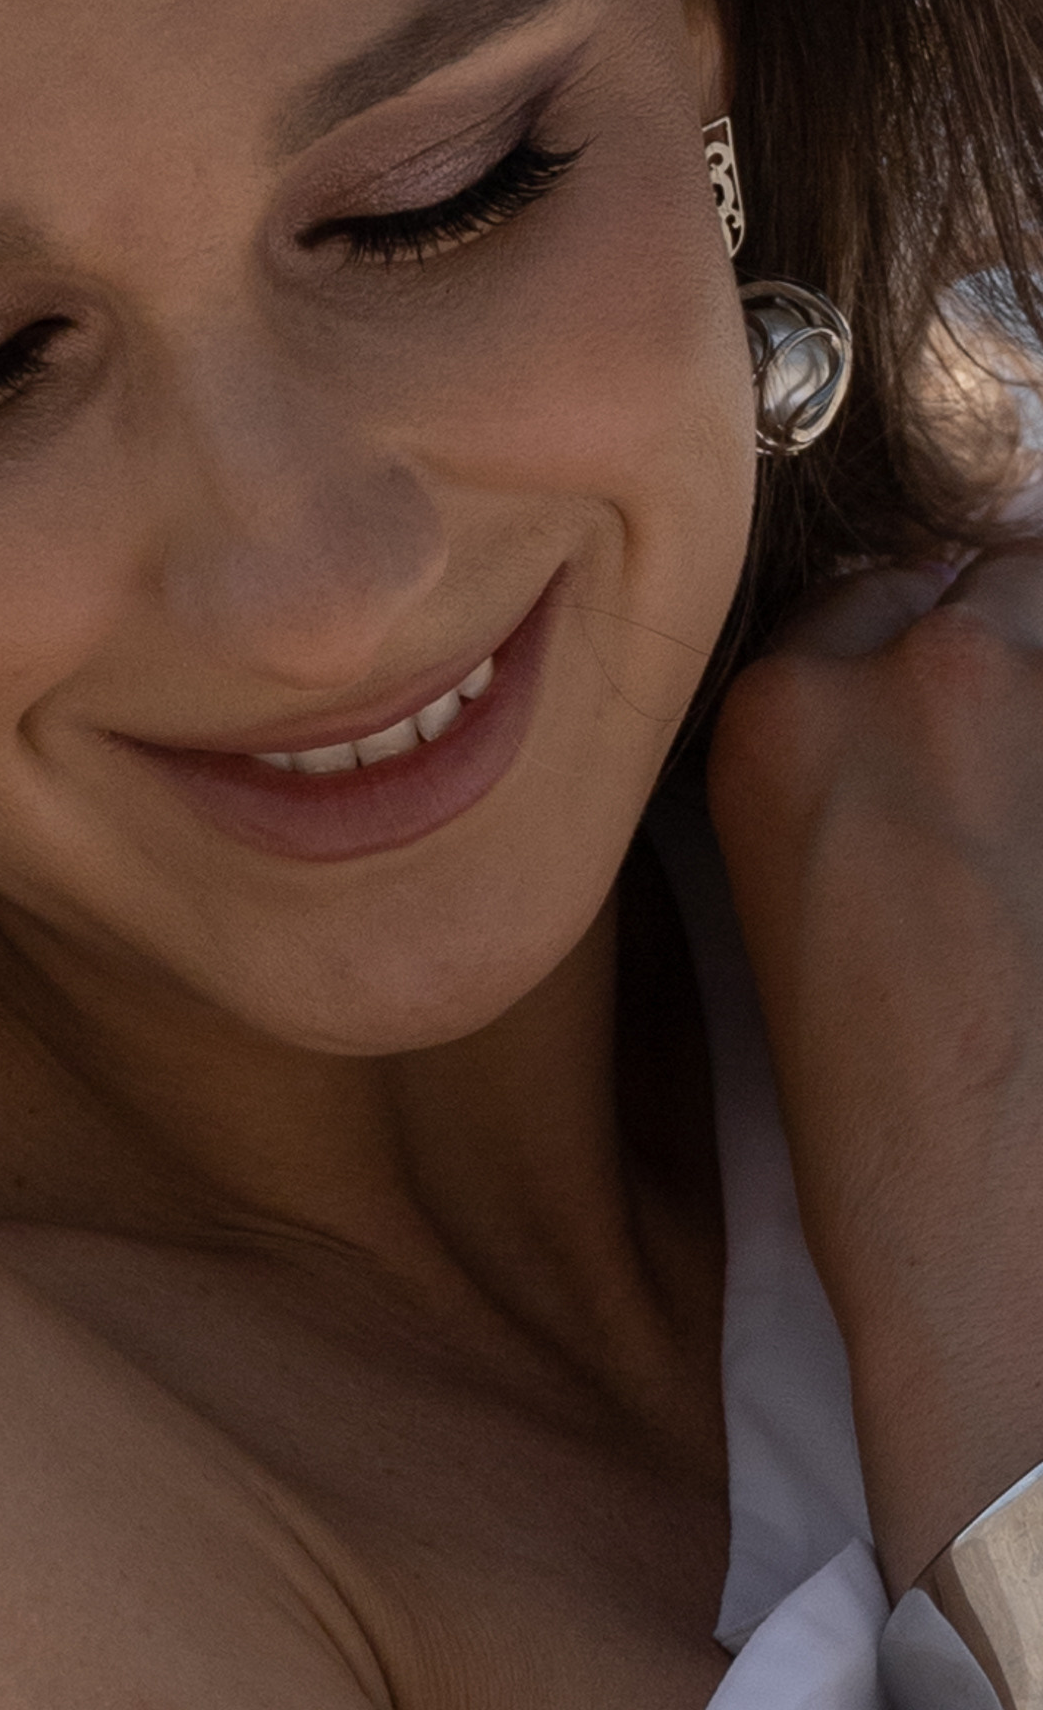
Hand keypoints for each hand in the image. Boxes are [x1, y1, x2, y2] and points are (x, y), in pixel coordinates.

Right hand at [708, 549, 1042, 1594]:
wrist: (988, 1215)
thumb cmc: (879, 1090)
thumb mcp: (795, 888)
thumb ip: (837, 754)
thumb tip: (908, 676)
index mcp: (773, 713)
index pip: (858, 594)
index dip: (913, 637)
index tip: (940, 686)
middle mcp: (897, 670)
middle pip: (979, 574)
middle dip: (999, 637)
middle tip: (1007, 765)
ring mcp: (1022, 701)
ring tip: (1026, 817)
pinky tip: (1037, 851)